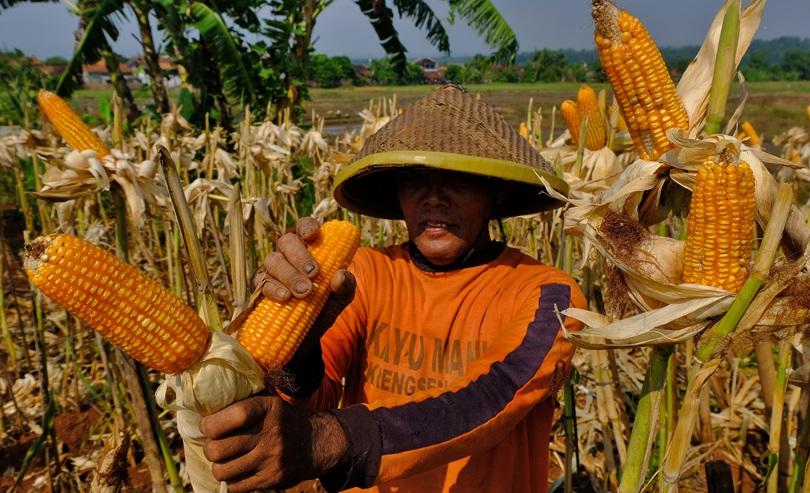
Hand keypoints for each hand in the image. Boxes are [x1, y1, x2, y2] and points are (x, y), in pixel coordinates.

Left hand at [200, 394, 348, 491]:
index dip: (211, 424)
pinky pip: (235, 486)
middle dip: (209, 448)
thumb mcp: (268, 402)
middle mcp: (271, 434)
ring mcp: (272, 459)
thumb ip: (242, 402)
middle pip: (219, 449)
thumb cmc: (281, 420)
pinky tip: (238, 470)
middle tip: (214, 445)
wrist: (315, 443)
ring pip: (222, 471)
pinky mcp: (272, 479)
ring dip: (218, 466)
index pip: (233, 416)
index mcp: (268, 408)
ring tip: (225, 459)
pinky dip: (231, 480)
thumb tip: (204, 408)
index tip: (207, 426)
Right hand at [254, 217, 356, 352]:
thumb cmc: (323, 309)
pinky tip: (284, 298)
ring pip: (273, 260)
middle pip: (286, 241)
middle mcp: (288, 254)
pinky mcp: (259, 288)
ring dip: (289, 274)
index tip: (313, 235)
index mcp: (309, 249)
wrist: (304, 338)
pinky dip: (273, 289)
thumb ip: (346, 286)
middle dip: (300, 255)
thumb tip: (341, 275)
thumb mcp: (340, 299)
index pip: (304, 227)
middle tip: (313, 273)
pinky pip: (262, 282)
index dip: (307, 227)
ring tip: (304, 292)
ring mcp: (271, 270)